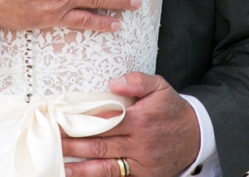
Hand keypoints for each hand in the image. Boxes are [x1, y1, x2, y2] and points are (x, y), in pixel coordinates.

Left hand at [62, 72, 199, 176]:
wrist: (197, 136)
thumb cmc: (172, 109)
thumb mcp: (160, 87)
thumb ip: (137, 81)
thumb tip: (113, 82)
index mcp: (140, 119)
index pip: (103, 121)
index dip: (80, 122)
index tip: (59, 120)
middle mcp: (139, 143)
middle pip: (99, 145)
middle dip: (72, 145)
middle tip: (51, 141)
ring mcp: (141, 162)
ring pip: (105, 166)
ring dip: (80, 168)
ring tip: (58, 165)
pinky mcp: (143, 175)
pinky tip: (80, 176)